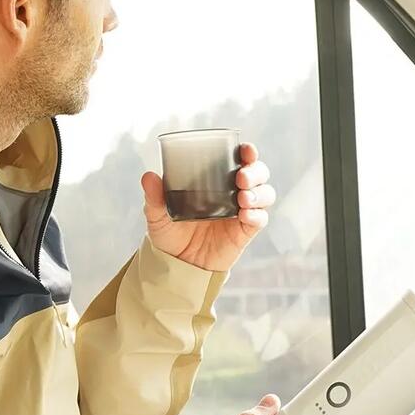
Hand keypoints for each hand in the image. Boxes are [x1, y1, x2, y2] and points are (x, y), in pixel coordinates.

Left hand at [140, 143, 275, 271]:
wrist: (177, 265)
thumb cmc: (170, 235)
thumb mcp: (158, 215)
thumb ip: (155, 197)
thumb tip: (148, 176)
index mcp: (217, 181)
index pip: (239, 160)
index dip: (247, 152)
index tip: (245, 149)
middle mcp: (233, 193)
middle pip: (259, 174)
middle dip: (255, 171)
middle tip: (241, 177)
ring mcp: (241, 212)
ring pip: (265, 194)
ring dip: (259, 192)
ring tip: (243, 198)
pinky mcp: (244, 232)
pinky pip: (260, 219)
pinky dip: (257, 215)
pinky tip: (245, 215)